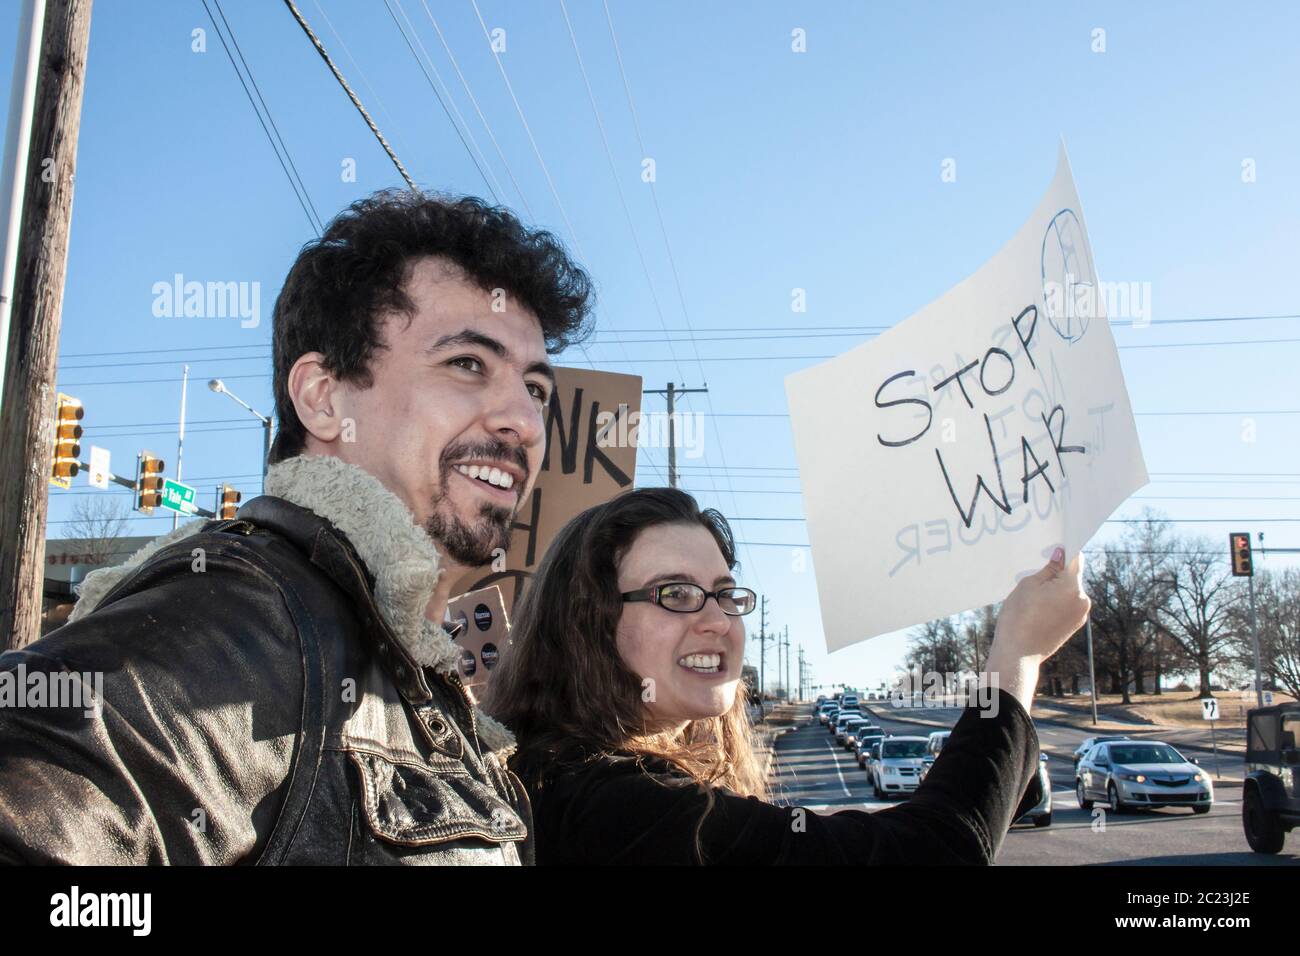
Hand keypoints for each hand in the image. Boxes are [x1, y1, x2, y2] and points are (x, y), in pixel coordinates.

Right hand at [991, 547, 1089, 662]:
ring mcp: (1081, 615)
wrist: (1018, 654)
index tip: (1053, 548)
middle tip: (1035, 576)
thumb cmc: (1018, 617)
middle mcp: (1082, 600)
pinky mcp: (1075, 625)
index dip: (1065, 551)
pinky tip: (1039, 609)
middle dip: (1058, 573)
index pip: (1075, 559)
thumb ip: (1048, 568)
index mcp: (1072, 587)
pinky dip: (1057, 602)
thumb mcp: (1028, 585)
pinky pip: (1068, 605)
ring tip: (1034, 597)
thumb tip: (1060, 555)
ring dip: (1057, 588)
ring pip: (1070, 591)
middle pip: (1073, 576)